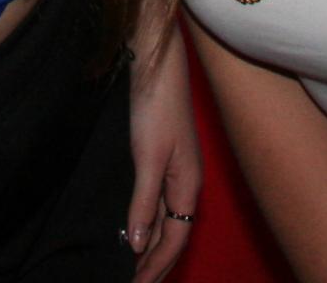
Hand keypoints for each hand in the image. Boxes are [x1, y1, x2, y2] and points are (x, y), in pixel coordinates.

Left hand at [122, 25, 200, 278]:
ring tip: (138, 268)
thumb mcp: (147, 158)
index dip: (156, 267)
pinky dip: (152, 224)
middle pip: (175, 236)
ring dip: (155, 247)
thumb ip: (144, 203)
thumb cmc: (156, 107)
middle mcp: (186, 184)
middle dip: (158, 264)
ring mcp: (178, 172)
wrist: (159, 65)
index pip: (174, 240)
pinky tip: (140, 229)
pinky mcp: (166, 160)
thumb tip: (139, 245)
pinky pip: (162, 205)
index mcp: (187, 187)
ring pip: (168, 222)